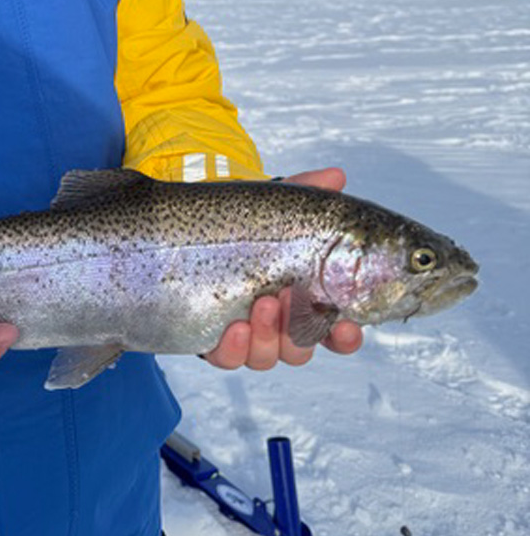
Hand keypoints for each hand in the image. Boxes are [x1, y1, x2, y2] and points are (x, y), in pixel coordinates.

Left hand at [202, 167, 362, 370]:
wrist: (189, 234)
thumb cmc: (245, 224)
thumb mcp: (275, 206)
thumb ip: (307, 192)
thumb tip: (337, 176)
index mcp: (304, 300)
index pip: (337, 330)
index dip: (346, 336)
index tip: (346, 327)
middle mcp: (279, 323)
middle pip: (302, 347)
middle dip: (299, 328)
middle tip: (289, 296)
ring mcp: (248, 334)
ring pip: (269, 355)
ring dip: (268, 334)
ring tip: (261, 301)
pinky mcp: (216, 341)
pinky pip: (229, 359)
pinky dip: (235, 349)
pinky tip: (234, 328)